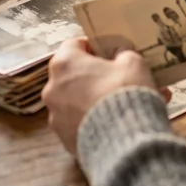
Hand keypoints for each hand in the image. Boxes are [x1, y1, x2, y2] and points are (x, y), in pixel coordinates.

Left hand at [44, 38, 162, 154]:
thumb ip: (124, 53)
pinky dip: (94, 121)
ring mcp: (55, 116)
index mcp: (64, 63)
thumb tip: (120, 54)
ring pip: (76, 101)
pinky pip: (80, 124)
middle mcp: (52, 88)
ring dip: (95, 99)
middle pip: (73, 75)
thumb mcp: (133, 63)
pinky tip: (118, 123)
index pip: (74, 45)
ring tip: (124, 104)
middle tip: (119, 78)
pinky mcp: (64, 139)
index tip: (109, 51)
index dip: (93, 46)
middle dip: (96, 76)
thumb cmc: (124, 92)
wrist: (122, 140)